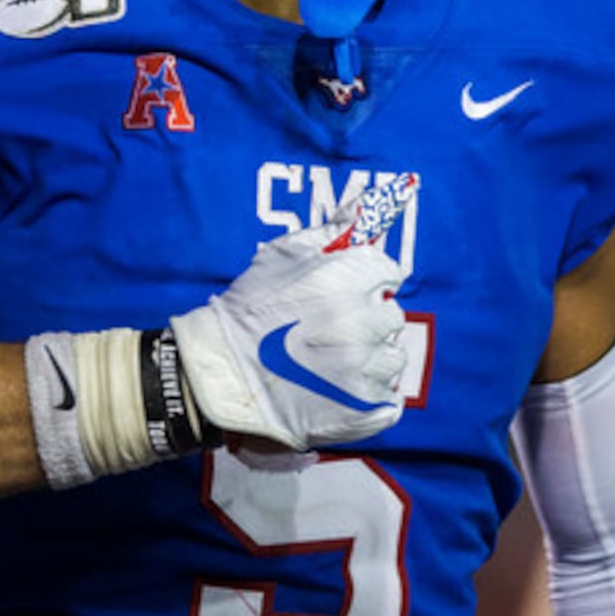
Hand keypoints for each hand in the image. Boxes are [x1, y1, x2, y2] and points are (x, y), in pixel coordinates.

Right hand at [168, 179, 411, 449]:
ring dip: (371, 359)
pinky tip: (342, 391)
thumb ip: (334, 229)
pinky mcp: (361, 410)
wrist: (222, 372)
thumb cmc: (250, 308)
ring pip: (392, 359)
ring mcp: (363, 371)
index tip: (344, 294)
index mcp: (348, 281)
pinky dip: (371, 397)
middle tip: (332, 331)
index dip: (367, 283)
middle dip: (367, 320)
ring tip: (333, 364)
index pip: (387, 273)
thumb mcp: (285, 254)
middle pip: (391, 316)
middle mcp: (361, 324)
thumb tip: (368, 205)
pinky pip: (388, 401)